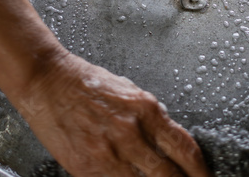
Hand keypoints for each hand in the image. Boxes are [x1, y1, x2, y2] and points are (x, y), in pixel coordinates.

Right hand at [16, 54, 211, 176]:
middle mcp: (130, 133)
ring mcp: (107, 154)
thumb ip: (151, 116)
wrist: (48, 82)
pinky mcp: (86, 168)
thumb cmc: (87, 82)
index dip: (200, 170)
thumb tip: (168, 139)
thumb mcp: (129, 90)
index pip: (184, 148)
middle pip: (169, 175)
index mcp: (145, 109)